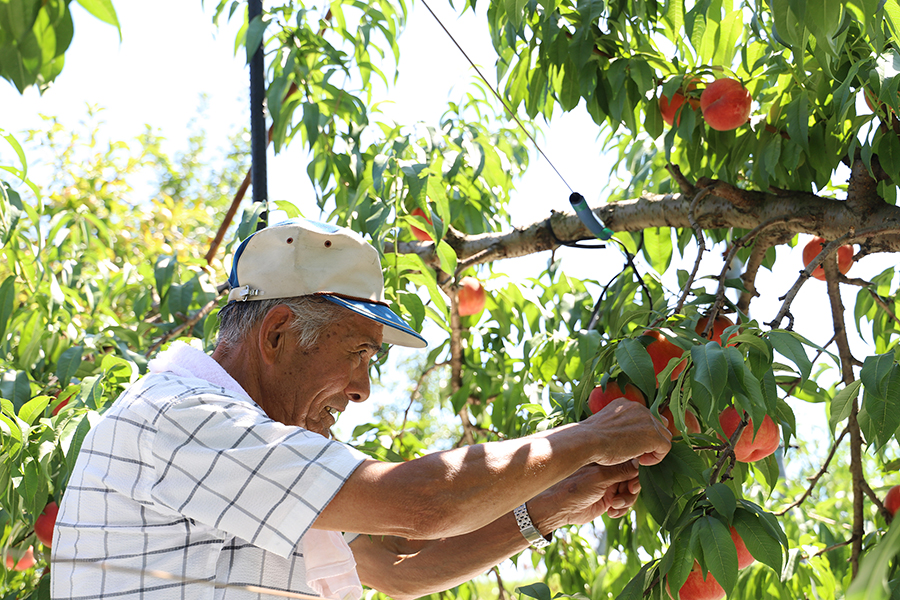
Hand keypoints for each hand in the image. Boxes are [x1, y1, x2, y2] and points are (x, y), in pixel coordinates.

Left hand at [527, 461, 641, 532]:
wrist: (560, 508)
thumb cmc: (575, 488)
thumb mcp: (600, 478)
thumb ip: (621, 471)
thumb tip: (639, 462)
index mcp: (605, 460)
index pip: (629, 462)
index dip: (637, 472)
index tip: (633, 482)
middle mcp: (609, 472)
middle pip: (633, 478)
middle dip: (632, 489)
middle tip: (625, 494)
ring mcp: (609, 486)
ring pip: (630, 492)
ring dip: (626, 500)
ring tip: (614, 505)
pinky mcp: (608, 500)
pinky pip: (623, 504)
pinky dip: (621, 509)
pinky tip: (611, 512)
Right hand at [585, 397, 672, 465]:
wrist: (587, 440)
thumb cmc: (589, 439)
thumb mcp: (605, 426)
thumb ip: (619, 426)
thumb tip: (629, 439)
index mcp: (626, 404)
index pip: (645, 417)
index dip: (643, 433)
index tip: (631, 445)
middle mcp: (639, 407)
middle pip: (658, 424)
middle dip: (651, 440)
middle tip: (637, 454)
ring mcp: (648, 419)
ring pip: (664, 435)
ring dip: (653, 449)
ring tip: (638, 459)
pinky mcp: (653, 434)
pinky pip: (665, 447)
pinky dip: (656, 457)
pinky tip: (641, 462)